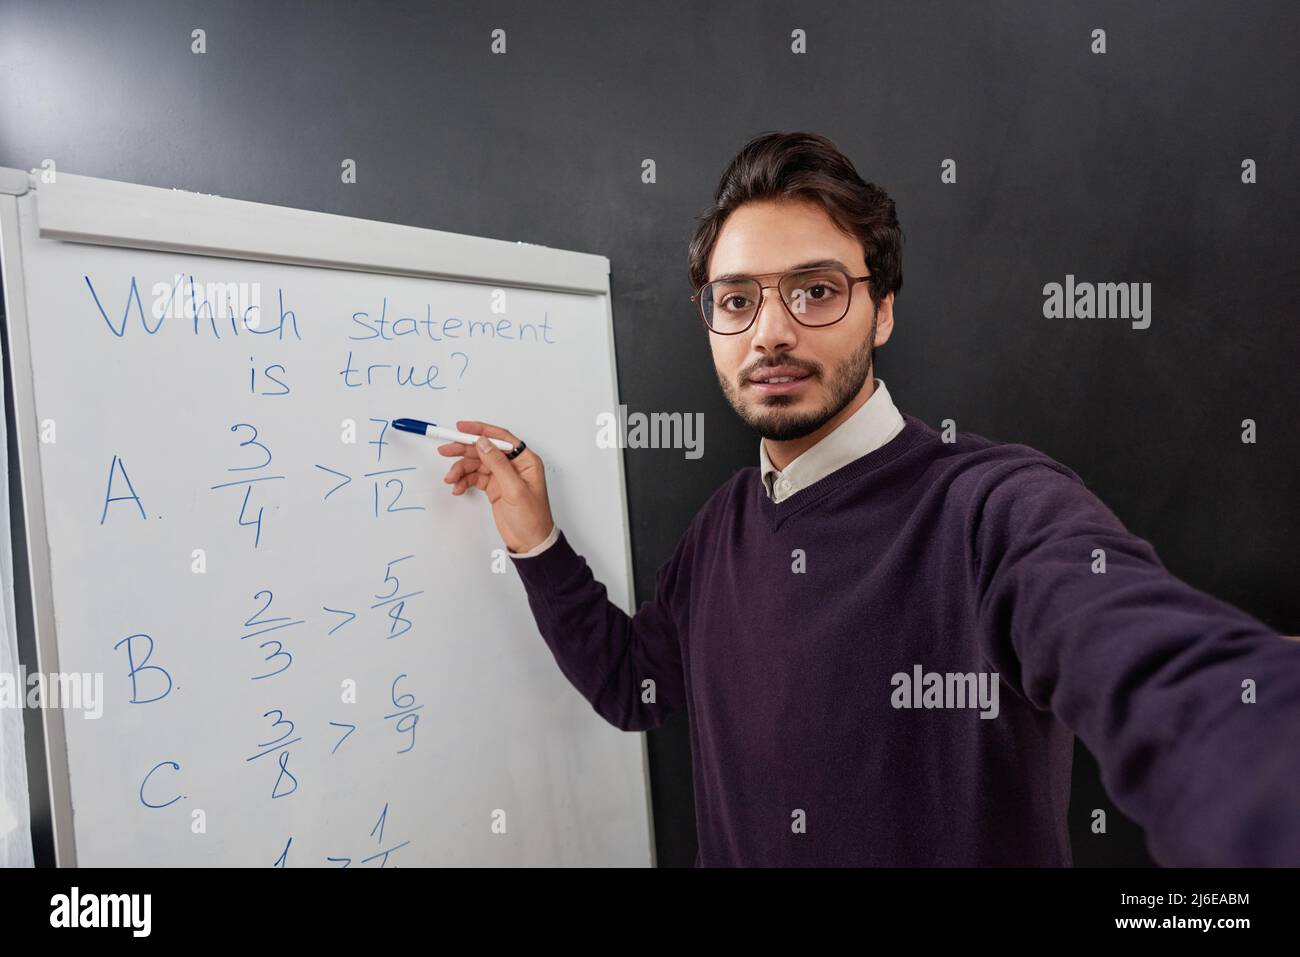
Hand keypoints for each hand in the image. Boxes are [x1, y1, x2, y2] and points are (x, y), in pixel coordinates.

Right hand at [437, 420, 553, 552]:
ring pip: (477, 464)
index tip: (462, 428)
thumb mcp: (514, 489)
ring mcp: (503, 476)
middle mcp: (514, 465)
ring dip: (461, 469)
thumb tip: (484, 442)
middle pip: (485, 449)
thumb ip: (498, 464)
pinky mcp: (494, 487)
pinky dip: (464, 481)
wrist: (530, 542)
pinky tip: (458, 487)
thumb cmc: (532, 518)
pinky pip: (475, 477)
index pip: (501, 438)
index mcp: (526, 460)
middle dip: (464, 450)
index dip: (480, 430)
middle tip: (446, 450)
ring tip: (451, 478)